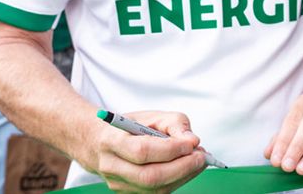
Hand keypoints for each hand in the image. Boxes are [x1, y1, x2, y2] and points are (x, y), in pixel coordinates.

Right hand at [84, 111, 205, 192]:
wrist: (101, 144)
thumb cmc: (130, 128)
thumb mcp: (152, 116)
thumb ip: (175, 123)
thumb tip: (192, 141)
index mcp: (112, 141)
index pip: (143, 151)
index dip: (171, 149)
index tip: (192, 143)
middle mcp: (111, 166)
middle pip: (149, 176)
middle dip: (182, 167)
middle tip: (201, 156)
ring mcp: (118, 184)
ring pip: (155, 189)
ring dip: (184, 176)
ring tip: (198, 161)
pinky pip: (158, 193)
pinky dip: (178, 181)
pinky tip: (187, 169)